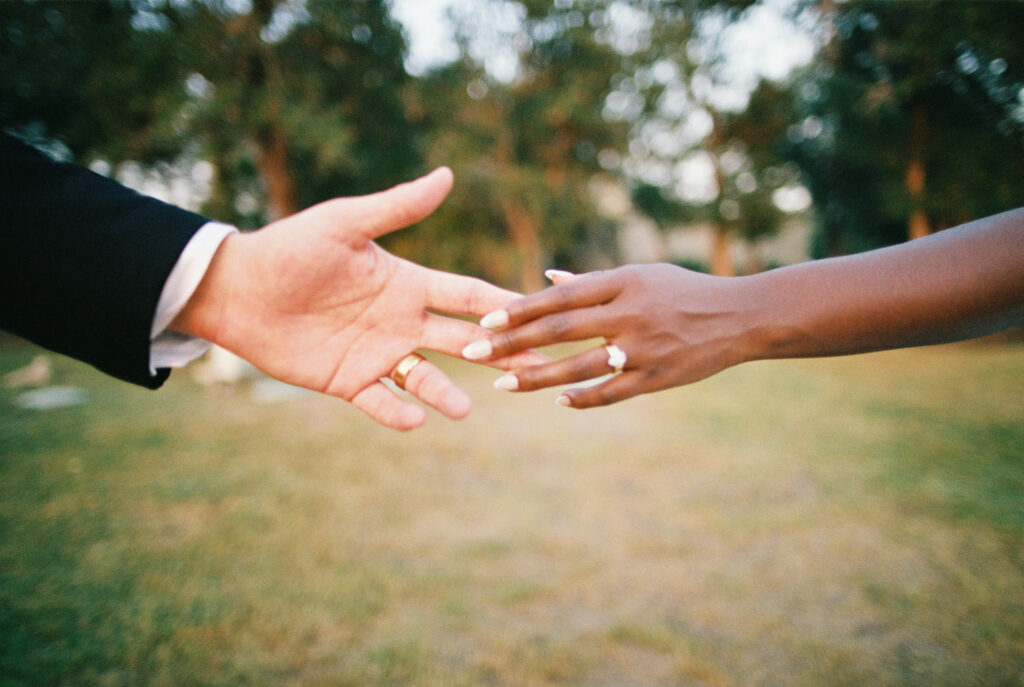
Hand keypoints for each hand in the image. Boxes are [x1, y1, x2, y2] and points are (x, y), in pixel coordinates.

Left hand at [172, 168, 545, 429]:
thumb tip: (447, 174)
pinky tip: (414, 420)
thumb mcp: (345, 223)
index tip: (538, 311)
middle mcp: (401, 321)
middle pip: (462, 340)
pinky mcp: (349, 381)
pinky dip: (399, 413)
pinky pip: (382, 402)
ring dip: (447, 394)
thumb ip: (398, 207)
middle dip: (497, 354)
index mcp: (407, 284)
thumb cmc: (290, 248)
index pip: (466, 295)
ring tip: (466, 410)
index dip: (500, 303)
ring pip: (427, 379)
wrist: (237, 290)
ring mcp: (378, 354)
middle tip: (532, 367)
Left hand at [464, 264, 758, 407]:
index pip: (560, 298)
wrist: (741, 316)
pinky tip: (557, 401)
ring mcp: (644, 349)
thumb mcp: (641, 274)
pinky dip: (583, 398)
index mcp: (623, 283)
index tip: (485, 320)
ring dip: (537, 376)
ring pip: (579, 367)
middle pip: (560, 331)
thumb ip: (593, 282)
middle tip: (474, 352)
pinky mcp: (658, 378)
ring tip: (504, 382)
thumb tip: (547, 281)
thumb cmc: (683, 289)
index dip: (521, 310)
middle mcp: (629, 314)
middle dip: (513, 343)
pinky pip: (612, 393)